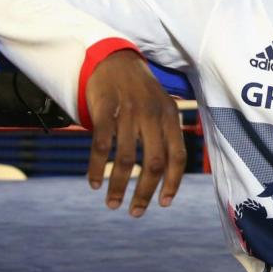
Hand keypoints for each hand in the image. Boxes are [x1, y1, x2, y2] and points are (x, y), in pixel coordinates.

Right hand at [84, 50, 185, 215]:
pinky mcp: (105, 108)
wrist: (114, 58)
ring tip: (112, 203)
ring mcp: (129, 111)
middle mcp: (153, 115)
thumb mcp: (161, 107)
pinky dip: (98, 168)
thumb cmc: (140, 91)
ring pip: (127, 158)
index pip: (178, 157)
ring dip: (118, 186)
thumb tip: (166, 176)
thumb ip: (166, 135)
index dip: (173, 183)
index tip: (164, 203)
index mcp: (171, 117)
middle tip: (135, 212)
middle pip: (154, 163)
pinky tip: (94, 183)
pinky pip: (102, 145)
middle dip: (144, 192)